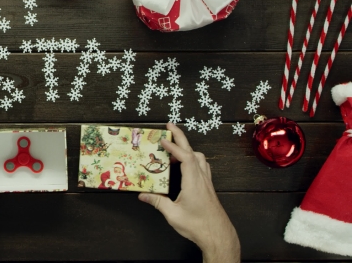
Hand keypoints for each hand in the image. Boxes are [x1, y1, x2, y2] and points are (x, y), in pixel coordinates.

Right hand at [138, 123, 239, 262]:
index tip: (163, 139)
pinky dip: (192, 159)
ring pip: (199, 158)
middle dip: (181, 137)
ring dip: (187, 148)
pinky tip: (185, 165)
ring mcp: (206, 182)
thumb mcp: (173, 214)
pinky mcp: (208, 187)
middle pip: (193, 151)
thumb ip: (157, 202)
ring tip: (174, 147)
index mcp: (193, 182)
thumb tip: (142, 194)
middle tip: (170, 126)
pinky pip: (201, 166)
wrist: (218, 235)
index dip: (174, 146)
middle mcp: (201, 178)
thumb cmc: (198, 226)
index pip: (185, 158)